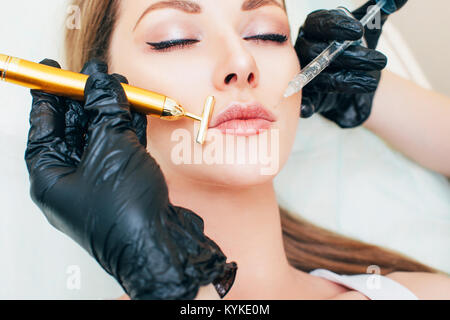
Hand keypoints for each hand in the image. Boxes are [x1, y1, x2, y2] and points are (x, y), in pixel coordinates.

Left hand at [24, 59, 236, 299]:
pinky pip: (121, 147)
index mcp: (50, 177)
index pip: (44, 126)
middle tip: (95, 74)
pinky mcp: (124, 183)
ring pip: (101, 136)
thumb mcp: (110, 148)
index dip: (48, 95)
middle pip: (74, 128)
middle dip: (85, 98)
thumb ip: (105, 110)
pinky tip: (135, 108)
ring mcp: (100, 182)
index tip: (52, 71)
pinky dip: (128, 127)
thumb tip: (101, 83)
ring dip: (110, 110)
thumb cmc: (125, 212)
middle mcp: (71, 180)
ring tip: (119, 84)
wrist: (161, 244)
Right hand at [295, 0, 407, 127]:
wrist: (352, 76)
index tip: (358, 31)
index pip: (319, 23)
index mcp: (314, 28)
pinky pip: (303, 100)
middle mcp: (304, 49)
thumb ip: (380, 11)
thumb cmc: (355, 47)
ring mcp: (303, 73)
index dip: (336, 27)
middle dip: (351, 57)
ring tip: (372, 82)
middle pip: (318, 52)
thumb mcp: (370, 27)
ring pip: (318, 77)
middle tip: (380, 60)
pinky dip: (305, 105)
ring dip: (345, 80)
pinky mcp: (307, 95)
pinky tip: (310, 109)